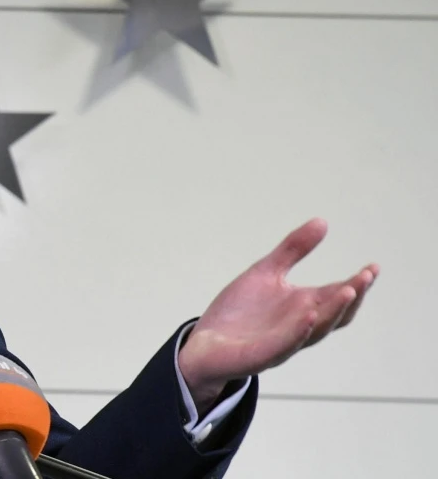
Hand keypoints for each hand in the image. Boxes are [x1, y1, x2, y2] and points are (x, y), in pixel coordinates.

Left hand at [177, 218, 378, 412]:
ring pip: (315, 330)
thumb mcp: (266, 272)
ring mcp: (282, 343)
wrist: (204, 344)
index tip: (372, 266)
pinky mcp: (260, 356)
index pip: (338, 296)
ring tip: (347, 290)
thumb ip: (293, 250)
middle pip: (334, 314)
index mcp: (303, 307)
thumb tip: (323, 221)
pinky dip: (298, 331)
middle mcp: (299, 327)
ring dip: (333, 311)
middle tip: (365, 276)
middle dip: (352, 296)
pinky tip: (308, 314)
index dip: (357, 283)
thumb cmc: (239, 312)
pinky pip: (284, 345)